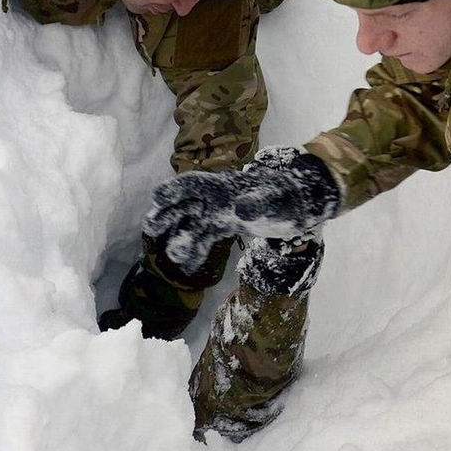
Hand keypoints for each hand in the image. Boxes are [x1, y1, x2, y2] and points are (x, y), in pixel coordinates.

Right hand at [143, 147, 339, 273]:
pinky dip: (196, 250)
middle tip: (151, 227)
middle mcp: (218, 198)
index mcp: (224, 185)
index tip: (157, 199)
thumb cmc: (286, 196)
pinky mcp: (228, 226)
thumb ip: (258, 203)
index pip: (194, 184)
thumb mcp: (274, 199)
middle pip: (186, 203)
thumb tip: (241, 209)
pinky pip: (206, 238)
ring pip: (193, 223)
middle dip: (168, 214)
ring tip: (170, 253)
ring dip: (180, 235)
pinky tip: (188, 266)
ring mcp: (221, 212)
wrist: (299, 205)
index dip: (175, 189)